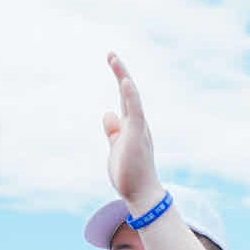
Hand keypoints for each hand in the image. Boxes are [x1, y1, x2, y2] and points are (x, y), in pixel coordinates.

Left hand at [100, 54, 160, 210]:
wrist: (142, 195)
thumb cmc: (130, 175)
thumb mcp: (116, 149)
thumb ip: (113, 132)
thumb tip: (107, 113)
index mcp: (133, 126)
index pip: (126, 98)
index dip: (119, 80)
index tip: (112, 63)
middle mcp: (138, 123)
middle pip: (128, 91)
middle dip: (120, 71)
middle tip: (110, 54)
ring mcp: (138, 128)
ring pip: (131, 96)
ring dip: (122, 76)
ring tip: (113, 58)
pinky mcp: (137, 135)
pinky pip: (135, 110)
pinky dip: (130, 94)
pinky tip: (124, 80)